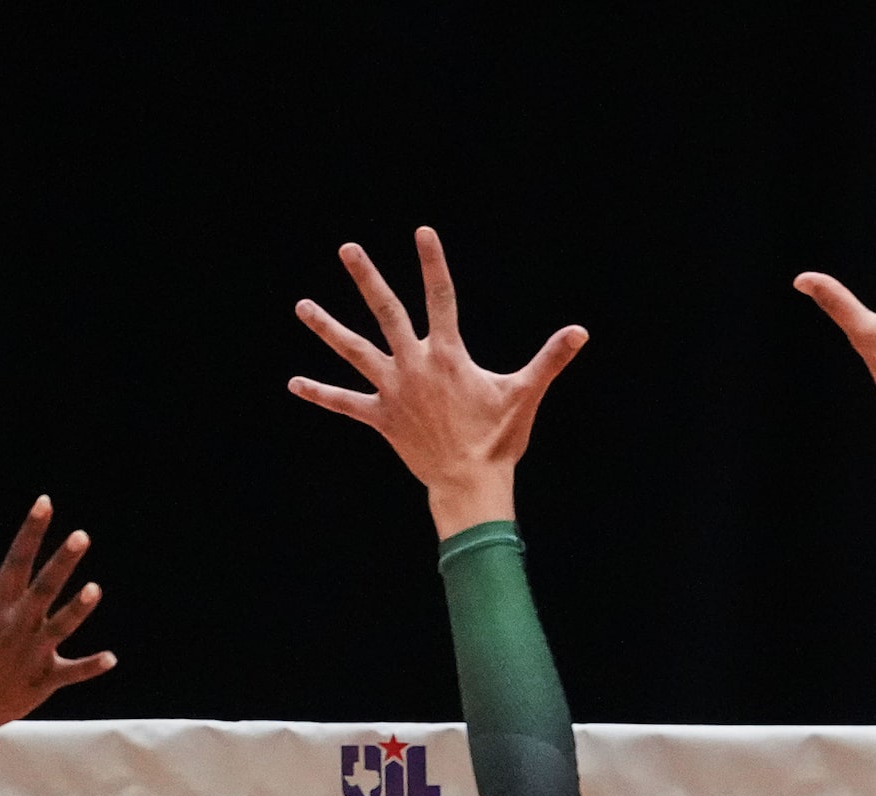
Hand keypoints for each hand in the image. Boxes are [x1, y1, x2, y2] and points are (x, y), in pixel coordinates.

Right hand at [0, 497, 109, 779]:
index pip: (17, 559)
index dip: (31, 530)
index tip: (45, 502)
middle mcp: (17, 626)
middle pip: (44, 588)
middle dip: (62, 562)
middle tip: (81, 536)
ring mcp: (33, 654)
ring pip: (61, 627)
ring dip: (78, 609)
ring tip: (94, 589)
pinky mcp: (44, 680)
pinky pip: (72, 673)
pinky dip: (91, 666)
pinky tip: (112, 657)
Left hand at [290, 227, 587, 537]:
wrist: (468, 483)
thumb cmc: (498, 440)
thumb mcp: (525, 395)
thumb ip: (550, 359)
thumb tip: (581, 331)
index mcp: (447, 355)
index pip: (440, 297)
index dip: (433, 263)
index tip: (422, 232)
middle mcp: (414, 366)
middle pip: (386, 312)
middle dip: (367, 279)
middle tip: (348, 248)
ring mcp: (393, 391)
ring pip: (354, 352)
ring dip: (327, 328)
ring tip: (302, 305)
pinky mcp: (381, 418)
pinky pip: (346, 403)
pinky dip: (321, 393)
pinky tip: (295, 383)